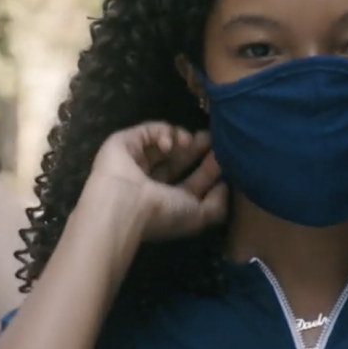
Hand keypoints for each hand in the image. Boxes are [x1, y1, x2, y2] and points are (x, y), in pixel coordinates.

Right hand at [86, 123, 227, 242]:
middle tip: (212, 138)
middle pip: (179, 159)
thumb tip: (223, 185)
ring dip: (180, 139)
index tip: (224, 156)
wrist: (123, 205)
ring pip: (164, 142)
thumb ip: (218, 204)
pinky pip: (148, 131)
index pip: (192, 182)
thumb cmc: (162, 213)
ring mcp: (136, 161)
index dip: (209, 169)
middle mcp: (151, 181)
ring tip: (188, 142)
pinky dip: (161, 133)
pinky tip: (167, 145)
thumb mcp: (199, 217)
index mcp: (167, 201)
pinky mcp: (125, 143)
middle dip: (197, 149)